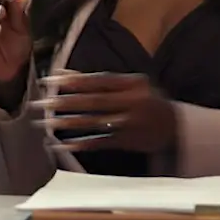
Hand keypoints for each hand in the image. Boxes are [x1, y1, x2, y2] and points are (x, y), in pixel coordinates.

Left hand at [35, 72, 177, 153]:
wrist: (177, 128)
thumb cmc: (147, 100)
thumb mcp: (132, 85)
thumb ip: (102, 80)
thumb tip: (65, 74)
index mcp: (132, 85)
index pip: (97, 81)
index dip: (73, 80)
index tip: (50, 80)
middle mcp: (131, 103)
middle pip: (93, 102)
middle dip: (66, 102)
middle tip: (42, 103)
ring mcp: (129, 124)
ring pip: (94, 123)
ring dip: (69, 124)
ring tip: (46, 123)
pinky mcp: (127, 142)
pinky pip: (101, 143)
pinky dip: (82, 144)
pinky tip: (63, 145)